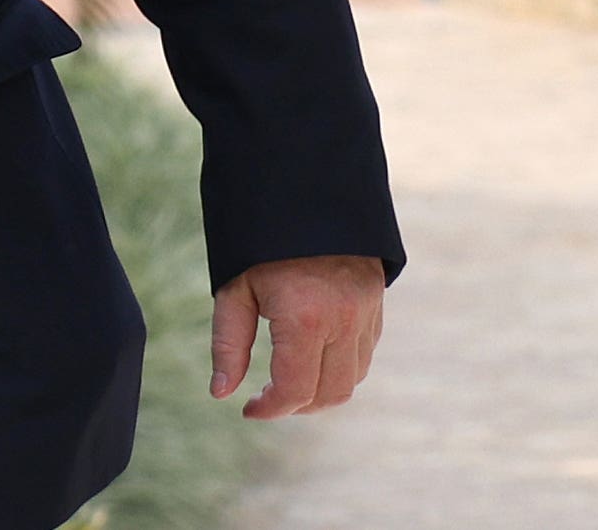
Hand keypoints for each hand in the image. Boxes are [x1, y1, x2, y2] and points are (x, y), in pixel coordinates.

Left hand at [209, 254, 384, 418]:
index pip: (295, 391)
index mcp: (306, 318)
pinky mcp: (376, 304)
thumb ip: (228, 344)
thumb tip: (221, 393)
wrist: (305, 187)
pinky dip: (340, 368)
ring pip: (352, 379)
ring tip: (287, 380)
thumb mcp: (234, 288)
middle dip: (296, 406)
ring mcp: (366, 313)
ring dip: (321, 391)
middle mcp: (344, 321)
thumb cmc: (259, 237)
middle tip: (265, 399)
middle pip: (329, 394)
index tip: (248, 410)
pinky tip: (311, 356)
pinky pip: (363, 354)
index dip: (270, 409)